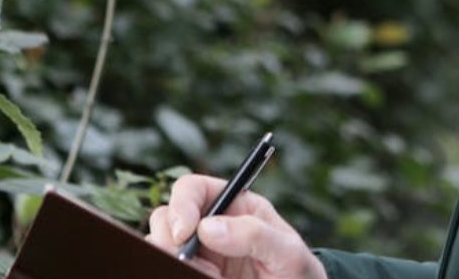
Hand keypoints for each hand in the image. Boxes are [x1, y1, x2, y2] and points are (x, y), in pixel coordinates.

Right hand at [147, 174, 326, 278]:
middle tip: (197, 264)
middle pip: (165, 217)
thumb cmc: (298, 272)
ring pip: (160, 246)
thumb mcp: (288, 252)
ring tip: (213, 277)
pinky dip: (178, 273)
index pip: (192, 189)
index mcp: (234, 206)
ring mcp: (198, 253)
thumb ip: (254, 234)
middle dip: (172, 239)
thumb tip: (208, 228)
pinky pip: (167, 268)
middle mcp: (209, 226)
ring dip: (178, 261)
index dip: (182, 205)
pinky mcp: (194, 272)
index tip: (186, 232)